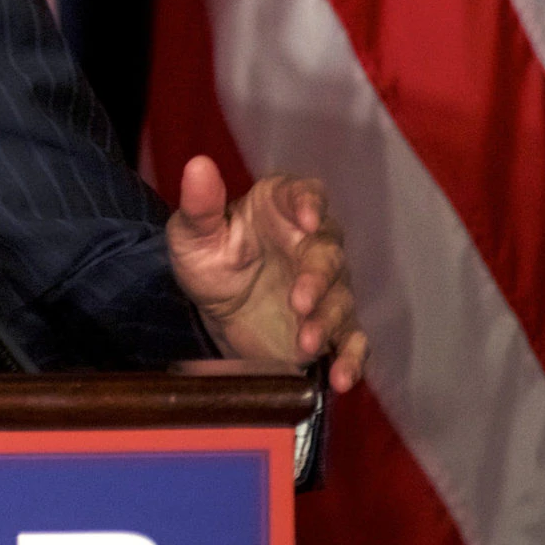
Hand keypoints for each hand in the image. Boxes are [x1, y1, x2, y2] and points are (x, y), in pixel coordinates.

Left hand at [166, 156, 367, 391]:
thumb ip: (198, 204)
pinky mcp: (330, 326)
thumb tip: (198, 165)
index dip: (311, 204)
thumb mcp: (192, 233)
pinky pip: (351, 341)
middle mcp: (313, 242)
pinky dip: (351, 359)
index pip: (306, 194)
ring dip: (327, 322)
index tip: (306, 218)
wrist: (212, 309)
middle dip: (317, 278)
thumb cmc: (208, 258)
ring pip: (340, 299)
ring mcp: (327, 286)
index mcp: (282, 207)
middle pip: (329, 252)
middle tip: (298, 300)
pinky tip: (342, 379)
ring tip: (306, 343)